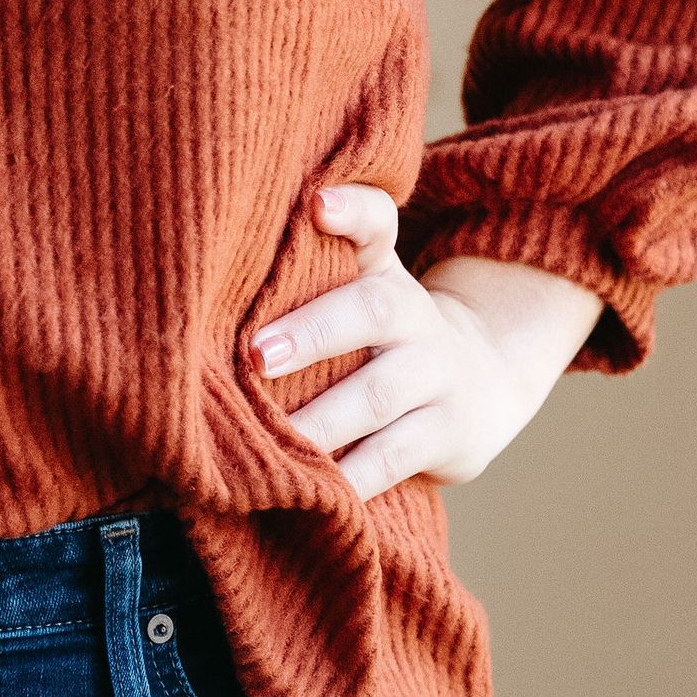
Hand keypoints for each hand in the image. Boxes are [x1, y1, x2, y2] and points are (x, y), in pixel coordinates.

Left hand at [244, 182, 603, 497]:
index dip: (351, 210)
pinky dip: (350, 478)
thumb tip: (212, 270)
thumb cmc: (382, 332)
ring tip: (271, 436)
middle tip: (259, 355)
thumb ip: (306, 270)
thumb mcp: (361, 287)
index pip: (376, 225)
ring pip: (377, 396)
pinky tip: (311, 491)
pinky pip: (392, 460)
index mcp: (384, 273)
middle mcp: (413, 317)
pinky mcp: (448, 437)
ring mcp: (436, 378)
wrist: (484, 382)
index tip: (317, 204)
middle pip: (371, 311)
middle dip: (313, 332)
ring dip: (321, 419)